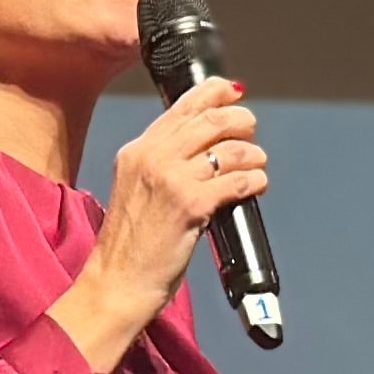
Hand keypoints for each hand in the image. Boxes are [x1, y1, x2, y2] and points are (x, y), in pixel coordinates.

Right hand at [48, 77, 267, 371]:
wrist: (116, 282)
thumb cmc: (130, 245)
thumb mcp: (137, 189)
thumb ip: (163, 163)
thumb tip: (204, 145)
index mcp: (137, 150)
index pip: (182, 107)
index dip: (215, 92)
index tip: (234, 92)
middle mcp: (152, 157)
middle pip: (210, 121)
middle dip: (240, 120)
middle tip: (251, 130)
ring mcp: (170, 180)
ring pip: (228, 149)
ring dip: (252, 154)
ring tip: (257, 165)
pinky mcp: (190, 205)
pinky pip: (236, 181)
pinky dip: (254, 181)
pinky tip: (256, 187)